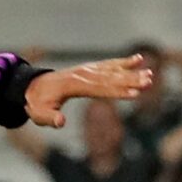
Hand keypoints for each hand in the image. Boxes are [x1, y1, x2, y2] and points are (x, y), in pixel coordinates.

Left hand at [24, 55, 154, 126]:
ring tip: (150, 74)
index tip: (135, 94)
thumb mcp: (39, 114)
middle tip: (149, 82)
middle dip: (130, 80)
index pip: (100, 89)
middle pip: (110, 77)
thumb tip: (61, 122)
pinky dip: (124, 62)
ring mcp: (86, 70)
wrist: (31, 87)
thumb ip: (50, 119)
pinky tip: (139, 59)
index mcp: (73, 85)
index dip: (118, 91)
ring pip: (113, 70)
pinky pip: (109, 64)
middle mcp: (83, 74)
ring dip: (132, 72)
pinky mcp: (89, 69)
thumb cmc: (37, 104)